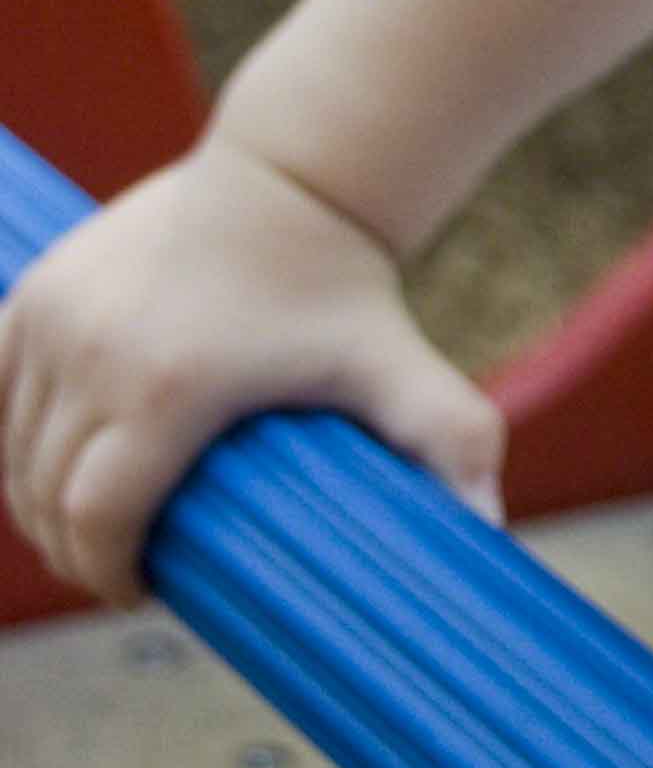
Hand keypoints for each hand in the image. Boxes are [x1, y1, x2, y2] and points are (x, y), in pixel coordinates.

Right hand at [0, 131, 506, 608]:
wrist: (294, 177)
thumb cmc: (349, 291)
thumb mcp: (404, 372)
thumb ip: (453, 449)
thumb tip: (489, 535)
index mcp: (167, 390)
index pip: (99, 521)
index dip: (112, 573)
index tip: (147, 590)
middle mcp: (91, 353)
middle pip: (46, 494)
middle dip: (77, 547)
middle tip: (122, 565)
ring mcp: (53, 317)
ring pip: (13, 448)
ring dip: (38, 497)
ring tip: (90, 522)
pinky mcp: (33, 292)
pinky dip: (11, 435)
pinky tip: (46, 461)